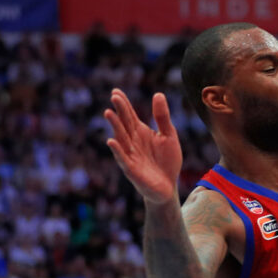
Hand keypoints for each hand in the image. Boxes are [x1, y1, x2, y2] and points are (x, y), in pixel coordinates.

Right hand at [104, 89, 182, 204]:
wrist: (168, 186)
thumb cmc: (167, 160)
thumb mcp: (169, 136)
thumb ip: (162, 117)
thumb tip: (158, 94)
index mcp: (141, 132)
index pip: (130, 115)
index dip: (124, 104)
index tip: (116, 91)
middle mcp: (132, 141)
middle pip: (124, 124)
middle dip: (119, 111)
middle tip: (114, 97)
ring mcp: (130, 155)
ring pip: (121, 138)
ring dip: (115, 126)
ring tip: (109, 113)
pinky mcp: (131, 169)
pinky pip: (122, 158)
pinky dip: (117, 150)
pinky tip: (111, 141)